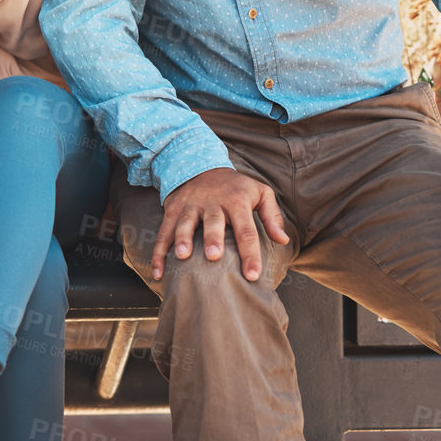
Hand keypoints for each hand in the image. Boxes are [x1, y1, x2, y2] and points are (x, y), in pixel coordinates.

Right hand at [155, 167, 290, 282]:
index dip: (250, 252)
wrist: (199, 165)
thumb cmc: (235, 187)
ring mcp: (190, 206)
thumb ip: (272, 216)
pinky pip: (164, 231)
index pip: (246, 229)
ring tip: (183, 256)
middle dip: (212, 238)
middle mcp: (213, 203)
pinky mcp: (173, 209)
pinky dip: (159, 251)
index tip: (252, 275)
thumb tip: (282, 240)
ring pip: (185, 223)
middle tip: (214, 256)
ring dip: (183, 239)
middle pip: (213, 222)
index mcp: (237, 201)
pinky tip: (158, 271)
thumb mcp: (260, 193)